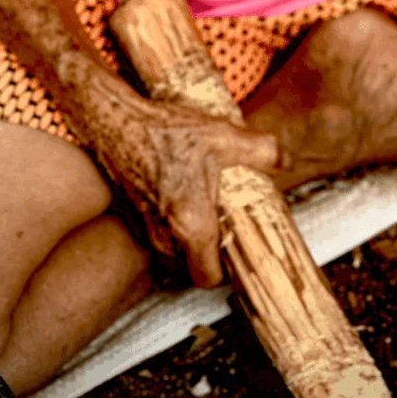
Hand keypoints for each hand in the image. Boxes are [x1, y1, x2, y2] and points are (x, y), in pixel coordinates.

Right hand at [82, 66, 286, 287]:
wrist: (112, 119)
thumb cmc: (163, 131)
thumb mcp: (223, 136)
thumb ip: (262, 150)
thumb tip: (284, 159)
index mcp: (191, 224)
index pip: (209, 278)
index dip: (225, 273)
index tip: (237, 254)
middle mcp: (164, 234)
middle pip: (193, 265)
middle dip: (210, 250)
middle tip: (226, 225)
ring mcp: (144, 227)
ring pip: (175, 250)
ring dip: (190, 236)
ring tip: (206, 207)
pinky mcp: (132, 214)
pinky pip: (160, 232)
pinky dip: (173, 222)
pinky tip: (183, 192)